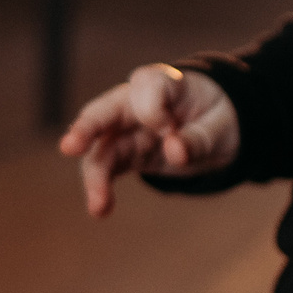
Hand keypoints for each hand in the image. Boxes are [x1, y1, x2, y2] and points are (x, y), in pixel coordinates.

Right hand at [58, 64, 239, 215]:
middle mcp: (134, 103)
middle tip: (70, 148)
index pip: (146, 87)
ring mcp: (125, 129)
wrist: (216, 129)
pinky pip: (106, 168)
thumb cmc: (217, 117)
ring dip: (95, 177)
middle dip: (87, 129)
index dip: (154, 110)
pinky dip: (101, 188)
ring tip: (98, 206)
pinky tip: (100, 209)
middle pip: (104, 111)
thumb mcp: (221, 127)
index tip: (170, 128)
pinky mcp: (124, 153)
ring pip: (100, 148)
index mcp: (161, 83)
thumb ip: (199, 139)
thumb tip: (174, 153)